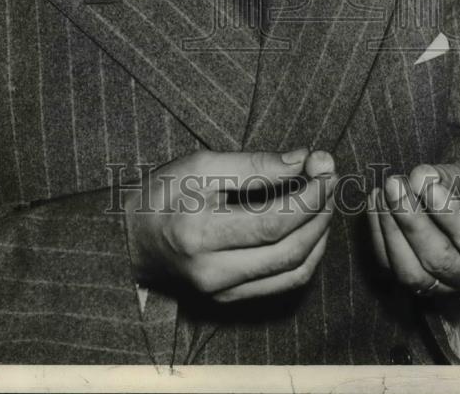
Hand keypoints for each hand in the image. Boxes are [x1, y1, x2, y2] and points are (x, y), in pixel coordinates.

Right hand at [123, 147, 335, 302]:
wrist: (129, 238)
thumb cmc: (162, 194)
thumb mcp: (200, 165)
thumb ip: (254, 165)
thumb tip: (303, 160)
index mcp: (200, 233)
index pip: (273, 222)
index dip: (309, 196)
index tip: (325, 167)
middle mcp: (212, 272)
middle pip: (289, 250)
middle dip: (319, 213)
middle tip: (330, 180)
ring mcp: (221, 292)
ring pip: (293, 272)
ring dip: (318, 236)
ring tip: (324, 201)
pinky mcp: (228, 300)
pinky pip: (282, 284)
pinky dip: (305, 256)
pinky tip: (310, 229)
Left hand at [367, 162, 459, 296]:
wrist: (455, 214)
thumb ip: (447, 177)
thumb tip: (420, 177)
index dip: (450, 215)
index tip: (427, 186)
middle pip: (440, 260)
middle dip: (412, 220)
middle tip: (395, 184)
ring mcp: (442, 287)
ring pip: (412, 272)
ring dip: (392, 229)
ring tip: (384, 193)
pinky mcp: (412, 284)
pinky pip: (389, 266)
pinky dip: (378, 233)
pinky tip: (376, 200)